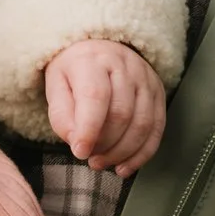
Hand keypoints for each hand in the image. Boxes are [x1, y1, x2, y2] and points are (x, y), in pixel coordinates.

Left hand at [45, 39, 165, 175]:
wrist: (99, 49)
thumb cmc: (74, 72)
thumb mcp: (56, 86)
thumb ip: (61, 115)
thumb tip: (77, 142)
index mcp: (92, 59)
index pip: (95, 96)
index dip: (88, 129)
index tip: (80, 152)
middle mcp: (124, 65)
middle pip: (121, 113)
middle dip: (104, 144)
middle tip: (89, 158)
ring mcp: (145, 78)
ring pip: (142, 124)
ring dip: (122, 152)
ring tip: (102, 162)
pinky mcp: (158, 93)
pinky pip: (156, 129)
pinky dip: (141, 155)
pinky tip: (124, 166)